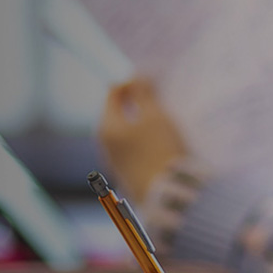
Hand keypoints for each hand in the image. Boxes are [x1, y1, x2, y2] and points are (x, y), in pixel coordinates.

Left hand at [98, 78, 188, 198]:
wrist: (168, 195)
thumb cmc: (161, 150)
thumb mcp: (155, 116)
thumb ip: (143, 93)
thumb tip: (136, 76)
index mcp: (106, 126)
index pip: (114, 92)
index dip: (133, 82)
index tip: (153, 82)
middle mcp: (103, 143)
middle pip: (116, 112)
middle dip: (135, 102)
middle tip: (158, 98)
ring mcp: (113, 161)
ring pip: (122, 131)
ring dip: (138, 122)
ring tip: (160, 121)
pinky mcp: (124, 174)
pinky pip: (128, 148)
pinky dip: (139, 139)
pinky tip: (157, 143)